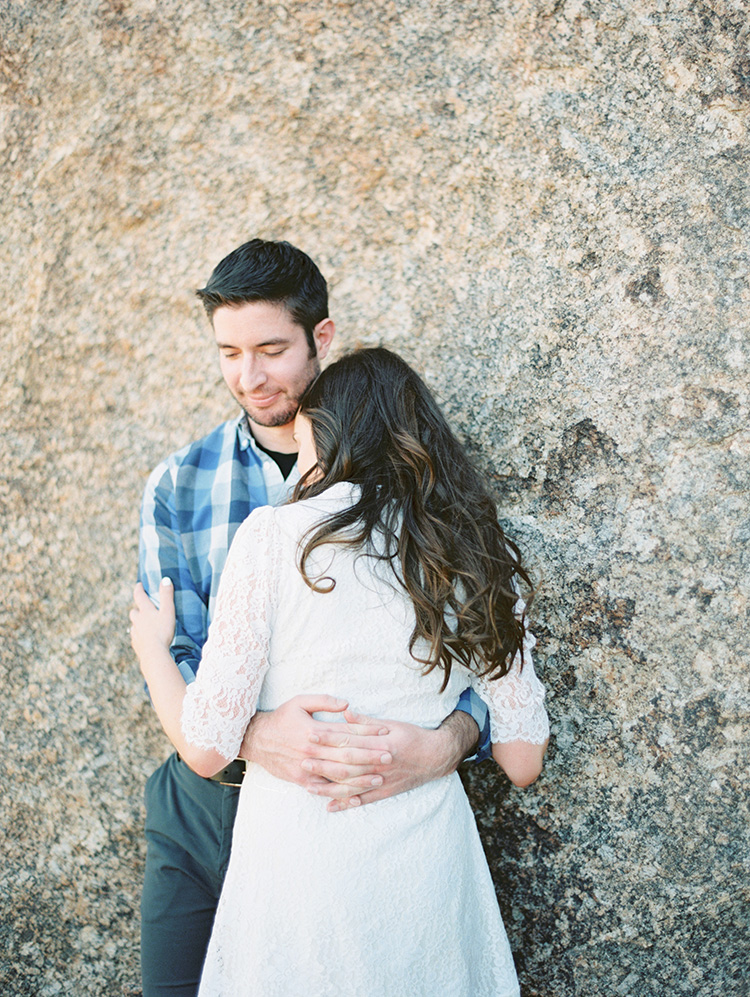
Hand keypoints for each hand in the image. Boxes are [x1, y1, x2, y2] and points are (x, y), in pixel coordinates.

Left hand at [129, 579, 175, 662]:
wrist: (153, 654)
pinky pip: (136, 638)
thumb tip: (166, 579)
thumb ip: (167, 595)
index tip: (139, 584)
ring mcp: (135, 633)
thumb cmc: (163, 631)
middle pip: (134, 612)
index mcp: (145, 611)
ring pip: (134, 625)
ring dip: (138, 623)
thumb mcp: (168, 611)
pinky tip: (144, 639)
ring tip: (144, 625)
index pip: (139, 596)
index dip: (139, 589)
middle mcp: (137, 621)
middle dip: (137, 609)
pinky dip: (139, 636)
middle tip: (143, 609)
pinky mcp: (136, 645)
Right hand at [239, 696, 391, 796]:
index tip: (385, 731)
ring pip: (339, 776)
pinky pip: (326, 789)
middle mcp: (312, 751)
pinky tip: (358, 796)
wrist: (256, 740)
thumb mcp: (300, 702)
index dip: (367, 731)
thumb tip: (347, 704)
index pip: (346, 731)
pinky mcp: (303, 780)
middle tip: (390, 755)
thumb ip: (324, 701)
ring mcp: (307, 769)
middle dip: (370, 756)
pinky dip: (342, 794)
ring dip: (361, 777)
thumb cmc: (281, 718)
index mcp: (314, 731)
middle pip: (347, 755)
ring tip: (380, 777)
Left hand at [312, 709, 479, 812]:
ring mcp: (381, 780)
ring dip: (329, 787)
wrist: (435, 757)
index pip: (348, 740)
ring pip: (351, 786)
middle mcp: (378, 764)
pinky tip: (330, 806)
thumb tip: (344, 713)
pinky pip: (362, 800)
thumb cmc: (412, 736)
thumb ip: (365, 721)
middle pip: (345, 765)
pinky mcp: (384, 792)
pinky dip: (346, 805)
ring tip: (309, 786)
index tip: (310, 734)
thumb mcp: (390, 723)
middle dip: (323, 763)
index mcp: (378, 744)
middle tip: (302, 761)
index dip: (328, 738)